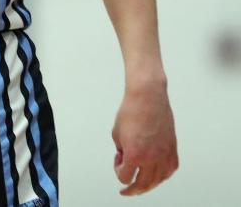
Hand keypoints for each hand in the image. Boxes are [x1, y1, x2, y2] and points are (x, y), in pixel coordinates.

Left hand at [112, 79, 177, 195]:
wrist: (148, 97)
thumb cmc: (131, 112)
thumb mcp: (117, 133)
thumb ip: (121, 151)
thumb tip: (126, 161)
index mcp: (135, 154)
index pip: (125, 177)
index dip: (118, 171)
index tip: (118, 159)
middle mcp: (152, 158)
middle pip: (142, 185)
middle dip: (132, 189)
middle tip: (126, 192)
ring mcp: (164, 156)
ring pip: (157, 181)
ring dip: (147, 184)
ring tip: (139, 184)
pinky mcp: (173, 151)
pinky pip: (168, 172)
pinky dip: (160, 175)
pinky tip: (154, 174)